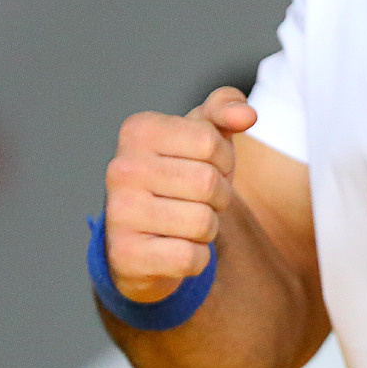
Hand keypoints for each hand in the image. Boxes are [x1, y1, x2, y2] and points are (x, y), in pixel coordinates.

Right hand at [102, 88, 253, 305]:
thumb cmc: (180, 175)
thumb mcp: (202, 135)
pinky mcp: (126, 256)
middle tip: (199, 201)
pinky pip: (191, 258)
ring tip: (186, 223)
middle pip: (208, 183)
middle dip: (219, 197)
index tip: (205, 167)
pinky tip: (175, 249)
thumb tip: (247, 115)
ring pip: (203, 222)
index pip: (211, 141)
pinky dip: (196, 258)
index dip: (223, 160)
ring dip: (207, 229)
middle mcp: (120, 168)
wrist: (142, 240)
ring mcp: (119, 213)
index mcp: (138, 130)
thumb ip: (227, 109)